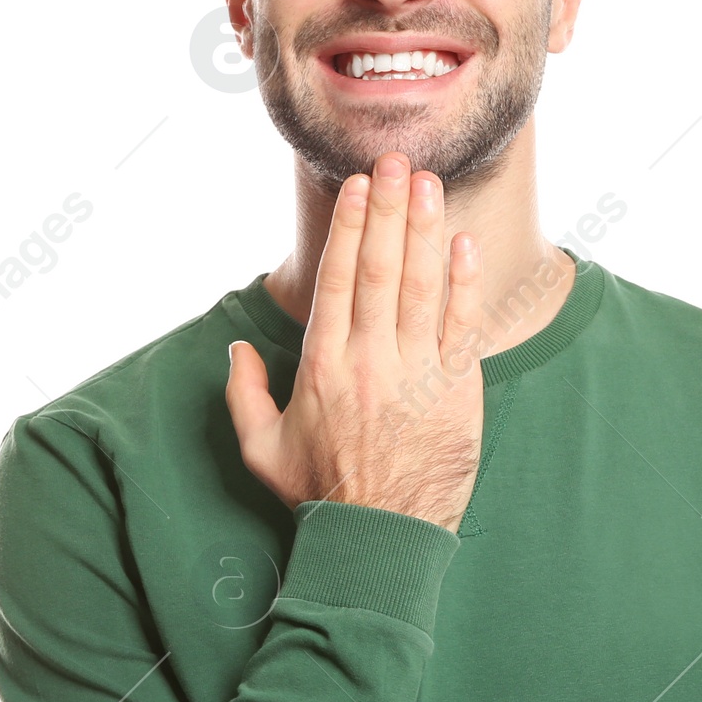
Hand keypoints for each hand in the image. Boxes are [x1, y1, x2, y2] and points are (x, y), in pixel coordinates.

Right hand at [225, 151, 484, 534]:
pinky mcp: (457, 389)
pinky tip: (462, 244)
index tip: (358, 187)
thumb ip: (244, 396)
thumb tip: (237, 352)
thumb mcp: (261, 450)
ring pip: (421, 287)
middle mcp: (370, 361)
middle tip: (397, 161)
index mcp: (323, 367)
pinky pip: (461, 325)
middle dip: (390, 209)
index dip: (350, 227)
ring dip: (425, 230)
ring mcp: (417, 373)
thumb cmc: (321, 493)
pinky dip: (463, 283)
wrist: (381, 540)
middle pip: (380, 268)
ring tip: (428, 184)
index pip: (338, 280)